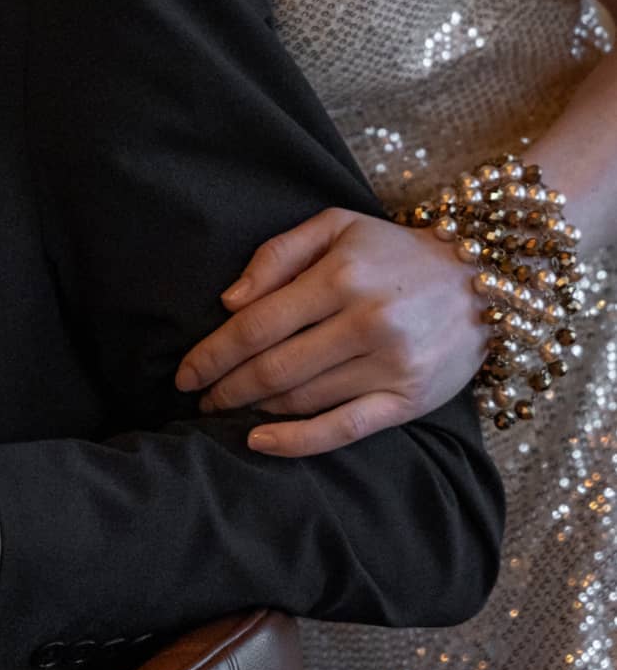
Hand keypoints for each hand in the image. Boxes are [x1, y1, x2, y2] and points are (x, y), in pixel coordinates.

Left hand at [174, 208, 485, 456]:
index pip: (256, 323)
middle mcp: (365, 322)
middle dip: (224, 387)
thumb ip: (276, 255)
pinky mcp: (410, 400)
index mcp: (340, 276)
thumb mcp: (335, 227)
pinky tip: (260, 441)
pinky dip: (298, 441)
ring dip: (252, 409)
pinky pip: (344, 428)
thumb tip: (228, 301)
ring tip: (224, 411)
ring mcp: (390, 365)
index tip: (185, 372)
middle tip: (196, 398)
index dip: (213, 353)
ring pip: (301, 398)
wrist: (484, 279)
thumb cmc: (394, 250)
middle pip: (272, 366)